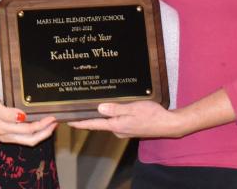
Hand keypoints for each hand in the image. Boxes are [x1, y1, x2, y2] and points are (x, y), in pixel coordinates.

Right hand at [0, 92, 56, 145]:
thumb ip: (6, 112)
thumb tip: (21, 117)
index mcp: (4, 128)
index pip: (28, 130)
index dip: (42, 125)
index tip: (52, 117)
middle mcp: (6, 135)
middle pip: (31, 139)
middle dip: (45, 132)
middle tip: (55, 122)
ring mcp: (7, 135)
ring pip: (29, 139)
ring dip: (42, 133)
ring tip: (51, 124)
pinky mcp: (7, 133)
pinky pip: (24, 136)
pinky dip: (35, 132)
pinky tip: (40, 125)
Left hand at [68, 101, 186, 138]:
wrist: (168, 124)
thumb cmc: (152, 115)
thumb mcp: (133, 108)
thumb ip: (116, 109)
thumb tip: (99, 108)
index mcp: (117, 126)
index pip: (94, 125)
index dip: (80, 122)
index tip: (68, 121)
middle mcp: (118, 130)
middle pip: (99, 123)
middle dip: (88, 117)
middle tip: (77, 108)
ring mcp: (124, 130)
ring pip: (108, 122)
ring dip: (100, 115)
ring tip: (91, 106)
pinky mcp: (130, 128)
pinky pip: (116, 121)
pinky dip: (110, 115)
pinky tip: (110, 108)